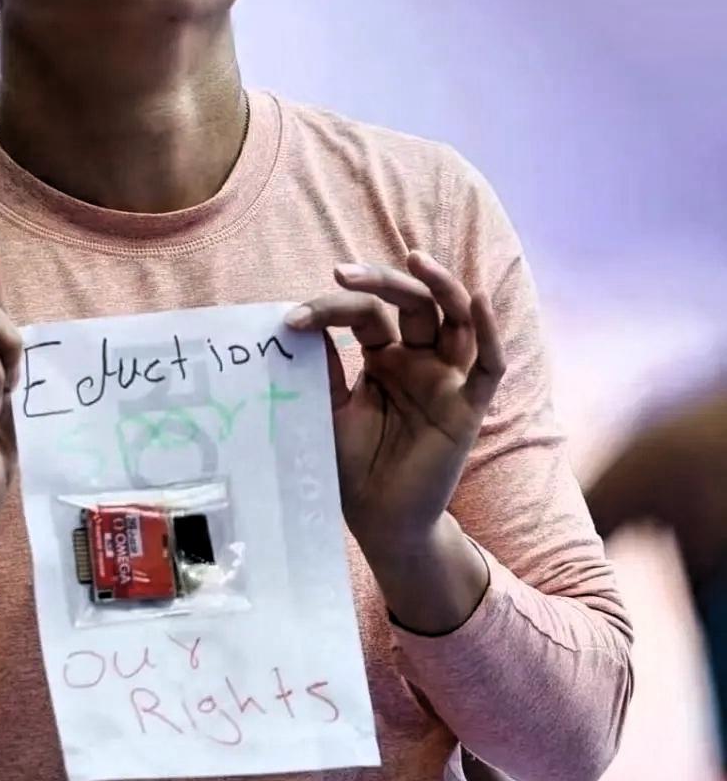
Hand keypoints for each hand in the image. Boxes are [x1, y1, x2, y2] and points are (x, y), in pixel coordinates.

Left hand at [284, 250, 505, 551]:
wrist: (377, 521)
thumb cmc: (351, 466)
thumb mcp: (327, 408)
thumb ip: (322, 366)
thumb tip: (297, 319)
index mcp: (385, 358)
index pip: (367, 315)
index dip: (331, 309)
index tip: (290, 321)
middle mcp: (420, 362)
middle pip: (414, 304)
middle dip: (382, 281)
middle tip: (342, 271)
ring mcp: (446, 382)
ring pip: (456, 320)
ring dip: (441, 286)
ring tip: (416, 260)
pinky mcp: (468, 408)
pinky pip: (488, 366)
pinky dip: (490, 332)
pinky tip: (478, 301)